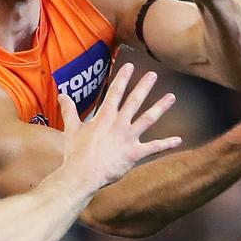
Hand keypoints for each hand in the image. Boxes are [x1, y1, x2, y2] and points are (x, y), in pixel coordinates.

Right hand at [59, 63, 180, 189]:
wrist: (82, 174)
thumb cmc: (76, 152)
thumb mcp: (71, 129)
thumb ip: (70, 110)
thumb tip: (62, 95)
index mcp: (104, 116)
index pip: (115, 92)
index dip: (123, 78)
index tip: (130, 66)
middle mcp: (119, 123)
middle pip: (134, 100)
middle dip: (144, 86)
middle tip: (154, 74)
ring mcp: (128, 138)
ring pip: (148, 119)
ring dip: (161, 107)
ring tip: (172, 97)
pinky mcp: (135, 153)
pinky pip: (154, 148)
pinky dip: (166, 144)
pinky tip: (178, 140)